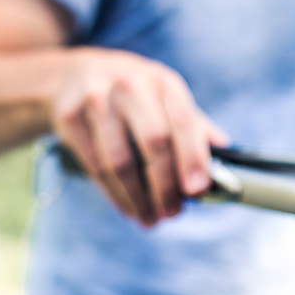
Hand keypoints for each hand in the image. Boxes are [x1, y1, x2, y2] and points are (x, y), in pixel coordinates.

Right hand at [50, 48, 229, 226]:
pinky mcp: (69, 116)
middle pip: (153, 143)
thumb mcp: (162, 97)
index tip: (197, 191)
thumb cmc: (130, 93)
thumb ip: (192, 123)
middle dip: (165, 186)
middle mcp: (130, 85)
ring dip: (138, 198)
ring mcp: (97, 99)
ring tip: (150, 219)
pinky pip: (95, 167)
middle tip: (172, 213)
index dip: (193, 158)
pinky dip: (114, 195)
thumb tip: (225, 150)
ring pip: (120, 161)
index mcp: (161, 81)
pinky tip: (127, 208)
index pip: (183, 122)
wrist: (70, 76)